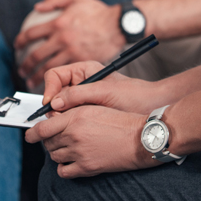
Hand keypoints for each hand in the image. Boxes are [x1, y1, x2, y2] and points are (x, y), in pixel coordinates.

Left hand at [14, 0, 125, 86]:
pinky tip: (52, 83)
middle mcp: (62, 38)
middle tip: (21, 70)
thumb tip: (38, 6)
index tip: (17, 46)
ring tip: (31, 81)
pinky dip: (56, 80)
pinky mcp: (82, 61)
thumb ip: (55, 0)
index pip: (31, 33)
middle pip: (36, 55)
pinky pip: (65, 73)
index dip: (21, 41)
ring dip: (36, 77)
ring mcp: (72, 51)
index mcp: (58, 22)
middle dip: (25, 65)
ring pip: (48, 68)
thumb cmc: (98, 10)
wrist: (118, 24)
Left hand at [25, 104, 151, 178]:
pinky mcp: (86, 167)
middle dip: (48, 141)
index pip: (43, 128)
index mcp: (75, 116)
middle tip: (55, 139)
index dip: (32, 133)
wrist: (138, 139)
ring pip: (54, 156)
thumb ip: (72, 111)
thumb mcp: (94, 107)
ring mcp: (79, 152)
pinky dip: (63, 168)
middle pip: (48, 142)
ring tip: (67, 148)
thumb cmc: (120, 120)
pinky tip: (70, 162)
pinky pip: (64, 171)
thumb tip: (54, 116)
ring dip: (57, 153)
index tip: (29, 135)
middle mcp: (74, 134)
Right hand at [42, 61, 162, 116]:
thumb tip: (53, 103)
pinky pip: (70, 117)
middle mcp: (80, 83)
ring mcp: (83, 98)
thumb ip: (78, 95)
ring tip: (69, 125)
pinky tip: (76, 129)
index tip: (50, 105)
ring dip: (60, 116)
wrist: (151, 108)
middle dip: (53, 106)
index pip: (54, 76)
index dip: (49, 89)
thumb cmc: (133, 95)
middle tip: (58, 119)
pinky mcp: (87, 112)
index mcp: (83, 70)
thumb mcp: (104, 92)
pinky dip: (69, 123)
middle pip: (54, 92)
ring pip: (60, 107)